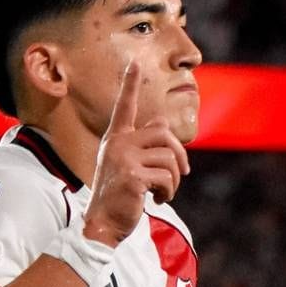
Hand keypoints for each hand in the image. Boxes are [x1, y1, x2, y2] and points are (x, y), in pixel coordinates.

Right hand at [84, 61, 189, 247]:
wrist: (103, 223)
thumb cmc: (118, 196)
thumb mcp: (128, 166)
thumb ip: (144, 146)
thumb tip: (165, 126)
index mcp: (116, 139)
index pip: (124, 107)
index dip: (130, 85)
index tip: (134, 63)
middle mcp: (118, 144)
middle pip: (163, 132)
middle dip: (180, 154)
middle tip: (183, 173)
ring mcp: (124, 158)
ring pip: (169, 158)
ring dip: (175, 180)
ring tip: (164, 192)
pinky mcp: (133, 175)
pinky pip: (166, 177)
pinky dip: (169, 191)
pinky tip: (157, 199)